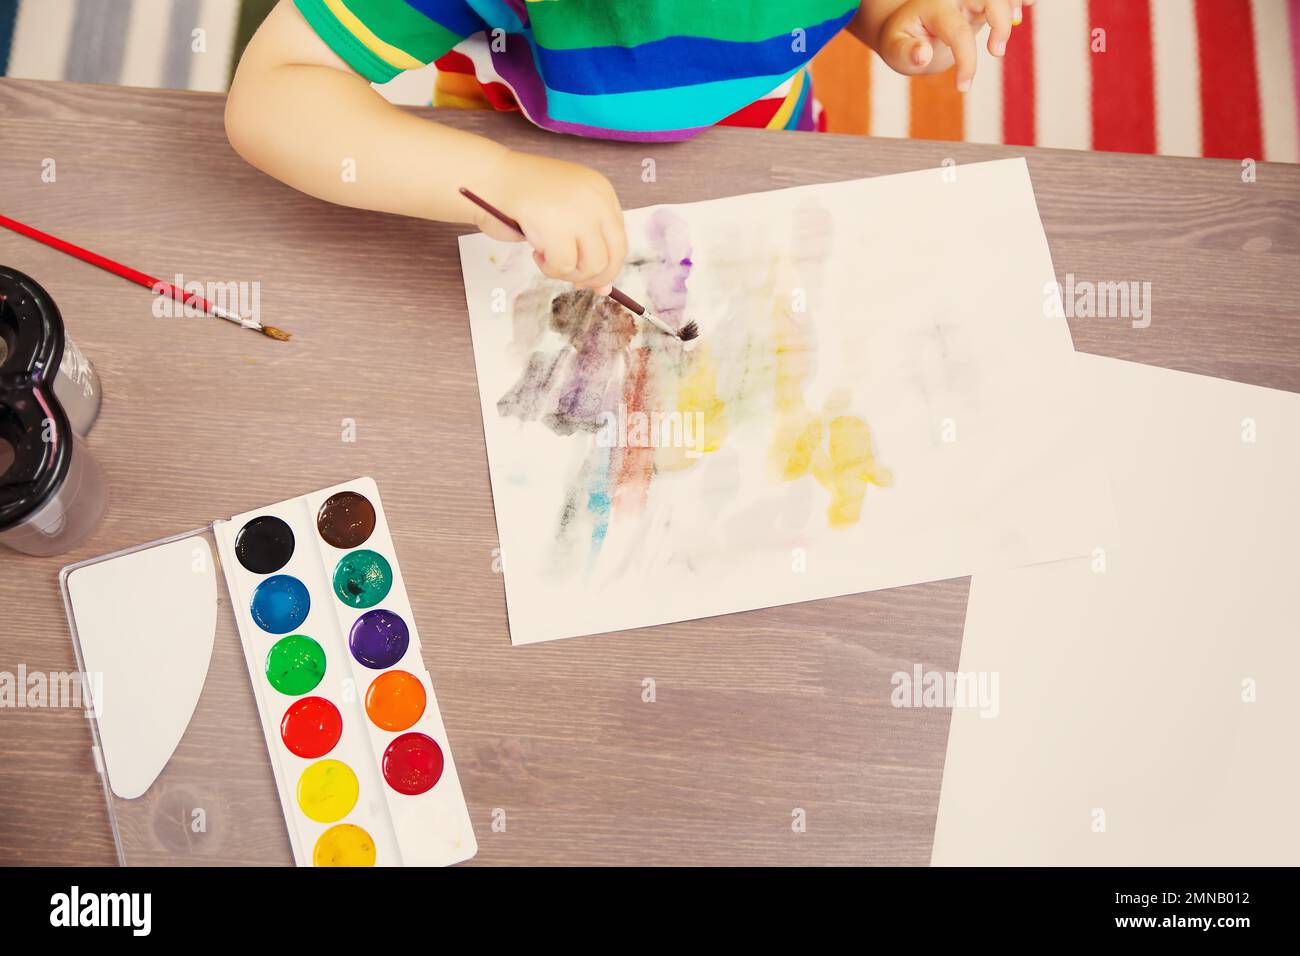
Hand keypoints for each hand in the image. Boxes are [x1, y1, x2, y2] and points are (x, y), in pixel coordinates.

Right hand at [474, 150, 627, 291]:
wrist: (490, 179)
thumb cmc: (522, 197)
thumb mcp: (564, 218)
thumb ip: (587, 245)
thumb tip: (604, 288)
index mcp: (601, 191)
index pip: (619, 239)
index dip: (606, 264)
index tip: (589, 277)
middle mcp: (596, 200)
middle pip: (614, 255)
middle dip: (593, 276)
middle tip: (573, 281)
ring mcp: (580, 213)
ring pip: (592, 265)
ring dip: (567, 273)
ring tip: (547, 259)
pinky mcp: (559, 228)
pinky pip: (563, 267)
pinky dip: (548, 268)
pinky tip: (535, 251)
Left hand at [863, 0, 1034, 91]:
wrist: (908, 23)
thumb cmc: (901, 39)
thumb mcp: (894, 47)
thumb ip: (905, 52)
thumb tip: (921, 55)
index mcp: (936, 7)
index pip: (958, 32)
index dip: (966, 61)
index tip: (963, 87)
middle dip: (1001, 23)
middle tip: (996, 53)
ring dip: (1014, 5)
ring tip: (1016, 22)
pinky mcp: (982, 3)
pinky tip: (1027, 4)